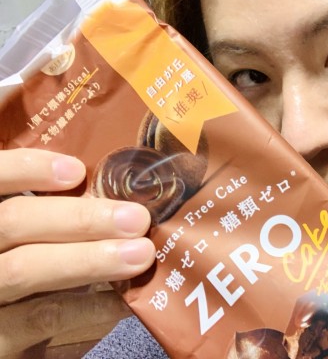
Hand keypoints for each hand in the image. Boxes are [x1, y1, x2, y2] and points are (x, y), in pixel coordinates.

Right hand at [0, 149, 154, 356]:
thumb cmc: (27, 272)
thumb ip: (51, 215)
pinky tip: (123, 299)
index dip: (25, 168)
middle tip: (136, 219)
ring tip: (140, 254)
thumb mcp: (30, 237)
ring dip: (89, 259)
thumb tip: (113, 192)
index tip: (76, 170)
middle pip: (13, 222)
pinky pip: (41, 317)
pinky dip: (88, 307)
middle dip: (79, 218)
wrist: (10, 333)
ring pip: (24, 270)